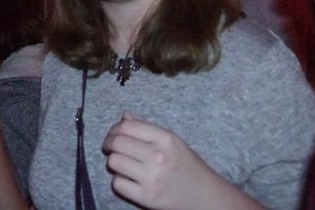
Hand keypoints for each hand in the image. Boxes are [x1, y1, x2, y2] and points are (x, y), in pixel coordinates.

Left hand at [102, 113, 260, 209]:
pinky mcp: (146, 197)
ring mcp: (152, 177)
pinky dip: (119, 182)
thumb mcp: (172, 142)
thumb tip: (123, 116)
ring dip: (113, 163)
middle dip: (108, 145)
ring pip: (113, 162)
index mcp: (165, 138)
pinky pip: (117, 184)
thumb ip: (147, 129)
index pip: (126, 126)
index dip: (113, 130)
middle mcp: (158, 156)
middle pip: (116, 142)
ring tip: (122, 165)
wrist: (206, 197)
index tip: (112, 135)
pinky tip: (129, 180)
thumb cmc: (187, 166)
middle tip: (109, 149)